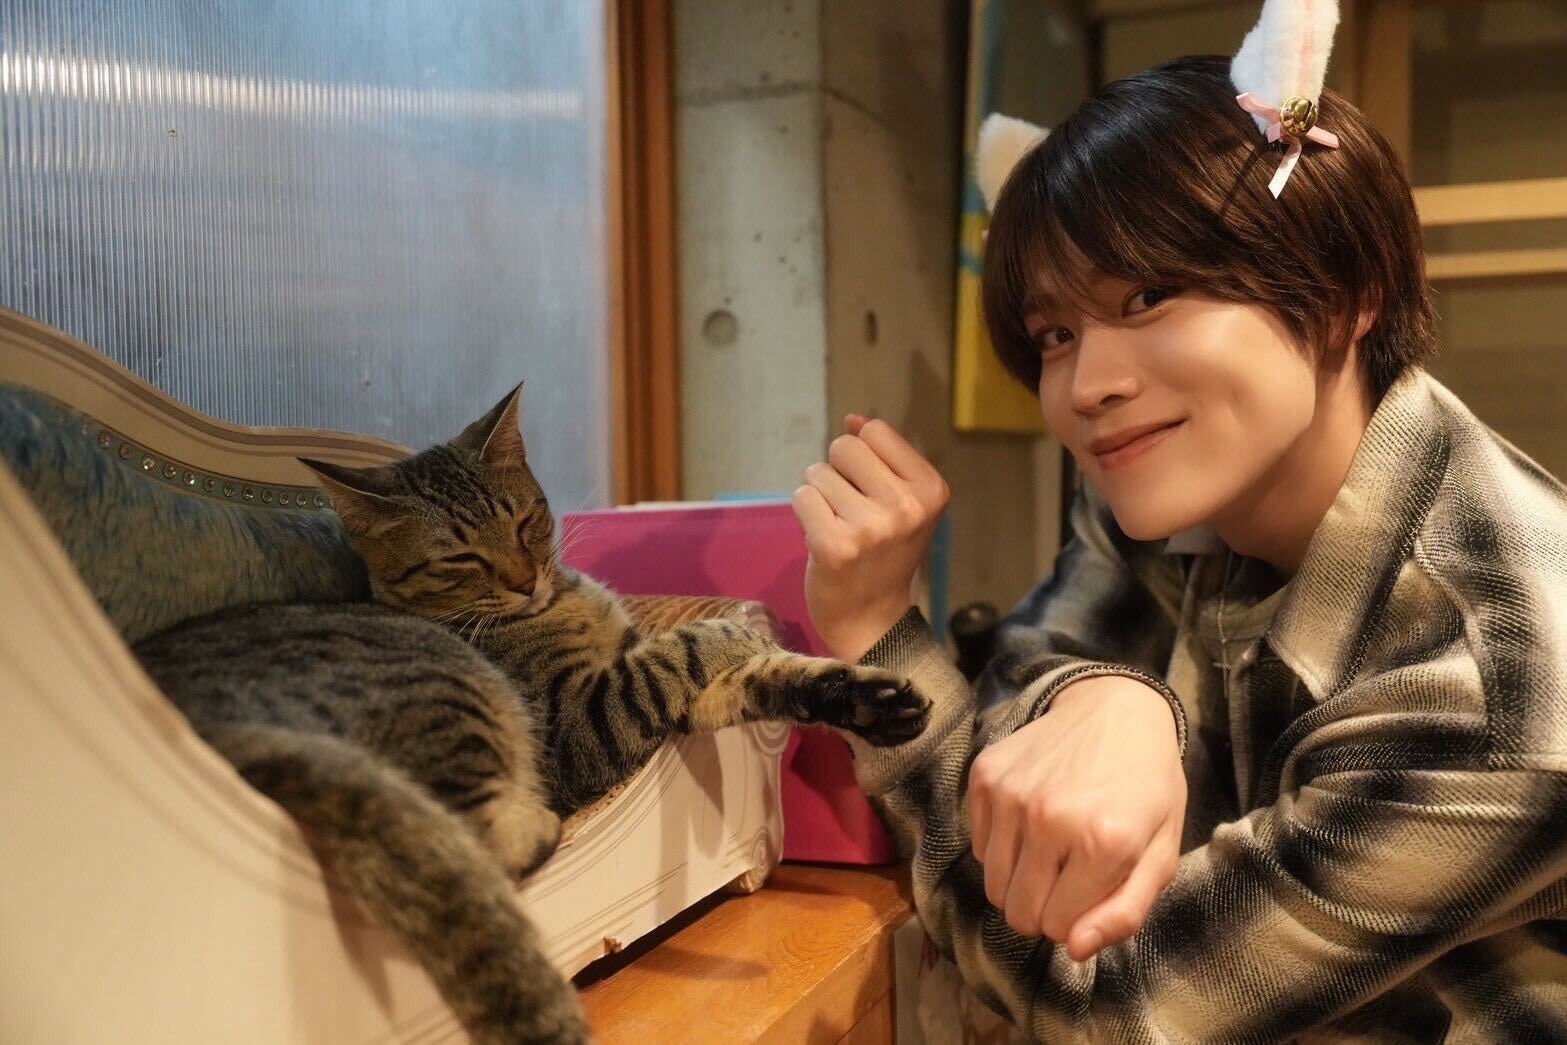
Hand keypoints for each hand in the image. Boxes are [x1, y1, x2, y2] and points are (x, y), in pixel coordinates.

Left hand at [792, 415, 949, 661]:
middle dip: (838, 472)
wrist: (872, 619)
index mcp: (931, 490)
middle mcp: (907, 507)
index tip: (871, 490)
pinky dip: (804, 514)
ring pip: (818, 473)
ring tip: (838, 527)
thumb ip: (879, 456)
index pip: (876, 432)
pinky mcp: (835, 546)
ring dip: (820, 496)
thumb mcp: (898, 501)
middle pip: (844, 447)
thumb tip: (852, 419)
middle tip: (849, 509)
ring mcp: (872, 528)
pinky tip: (822, 539)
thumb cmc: (883, 554)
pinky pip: (801, 497)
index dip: (863, 456)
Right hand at [968, 675, 1184, 959]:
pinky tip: (1031, 819)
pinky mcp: (985, 775)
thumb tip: (1074, 949)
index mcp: (1105, 842)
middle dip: (1043, 907)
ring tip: (1050, 848)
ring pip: (993, 886)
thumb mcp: (1159, 853)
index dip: (1075, 916)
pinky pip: (979, 847)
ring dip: (1020, 880)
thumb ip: (1124, 912)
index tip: (1091, 887)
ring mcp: (1011, 794)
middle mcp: (1050, 818)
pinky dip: (1002, 846)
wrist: (1115, 709)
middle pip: (1019, 913)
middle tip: (1068, 874)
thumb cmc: (1145, 788)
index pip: (1058, 928)